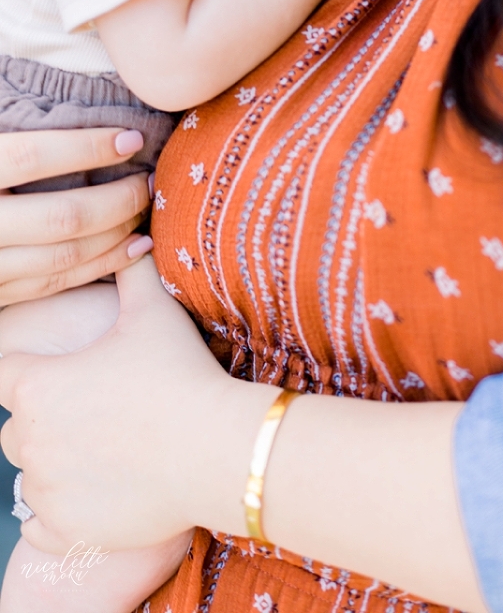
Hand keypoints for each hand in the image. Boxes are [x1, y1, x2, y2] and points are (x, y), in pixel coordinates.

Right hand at [0, 128, 152, 304]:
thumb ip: (11, 139)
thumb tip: (51, 88)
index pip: (32, 157)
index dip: (86, 148)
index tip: (130, 138)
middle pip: (61, 216)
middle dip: (118, 199)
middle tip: (149, 179)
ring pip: (63, 256)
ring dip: (117, 234)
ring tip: (148, 208)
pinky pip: (53, 283)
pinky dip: (100, 267)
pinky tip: (134, 248)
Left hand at [0, 256, 270, 553]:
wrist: (217, 449)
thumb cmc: (181, 375)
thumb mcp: (154, 312)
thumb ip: (132, 271)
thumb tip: (133, 238)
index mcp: (37, 386)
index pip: (5, 372)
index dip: (33, 368)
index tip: (66, 369)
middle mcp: (29, 440)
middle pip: (17, 426)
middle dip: (47, 416)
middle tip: (96, 405)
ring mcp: (46, 490)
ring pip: (29, 474)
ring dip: (54, 462)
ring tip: (102, 447)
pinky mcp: (67, 529)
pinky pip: (39, 526)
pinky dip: (58, 512)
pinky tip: (90, 490)